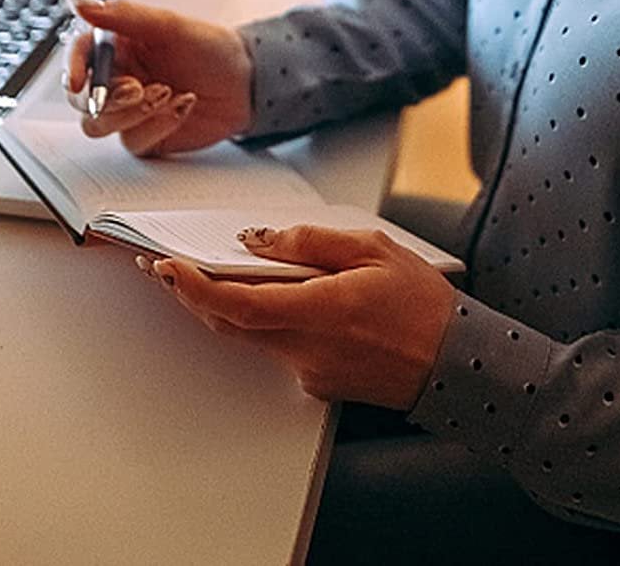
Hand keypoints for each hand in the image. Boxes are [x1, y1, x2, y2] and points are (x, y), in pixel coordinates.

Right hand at [64, 0, 253, 155]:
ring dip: (132, 113)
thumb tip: (82, 3)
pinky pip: (133, 141)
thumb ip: (123, 15)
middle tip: (138, 89)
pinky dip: (158, 125)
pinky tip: (182, 106)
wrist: (245, 84)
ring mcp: (130, 111)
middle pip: (83, 98)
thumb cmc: (210, 48)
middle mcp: (119, 79)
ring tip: (168, 94)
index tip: (78, 79)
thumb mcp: (168, 25)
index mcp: (118, 47)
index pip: (80, 56)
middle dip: (107, 97)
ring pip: (101, 125)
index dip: (72, 68)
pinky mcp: (145, 135)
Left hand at [138, 224, 455, 408]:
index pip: (238, 304)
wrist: (457, 364)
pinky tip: (260, 294)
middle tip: (161, 265)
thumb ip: (311, 241)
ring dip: (220, 304)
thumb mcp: (373, 248)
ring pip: (248, 335)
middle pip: (229, 322)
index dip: (194, 286)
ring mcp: (309, 370)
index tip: (166, 265)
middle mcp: (307, 349)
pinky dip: (258, 318)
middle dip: (190, 292)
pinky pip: (274, 345)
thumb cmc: (422, 305)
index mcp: (321, 312)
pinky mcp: (316, 380)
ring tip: (198, 271)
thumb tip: (260, 239)